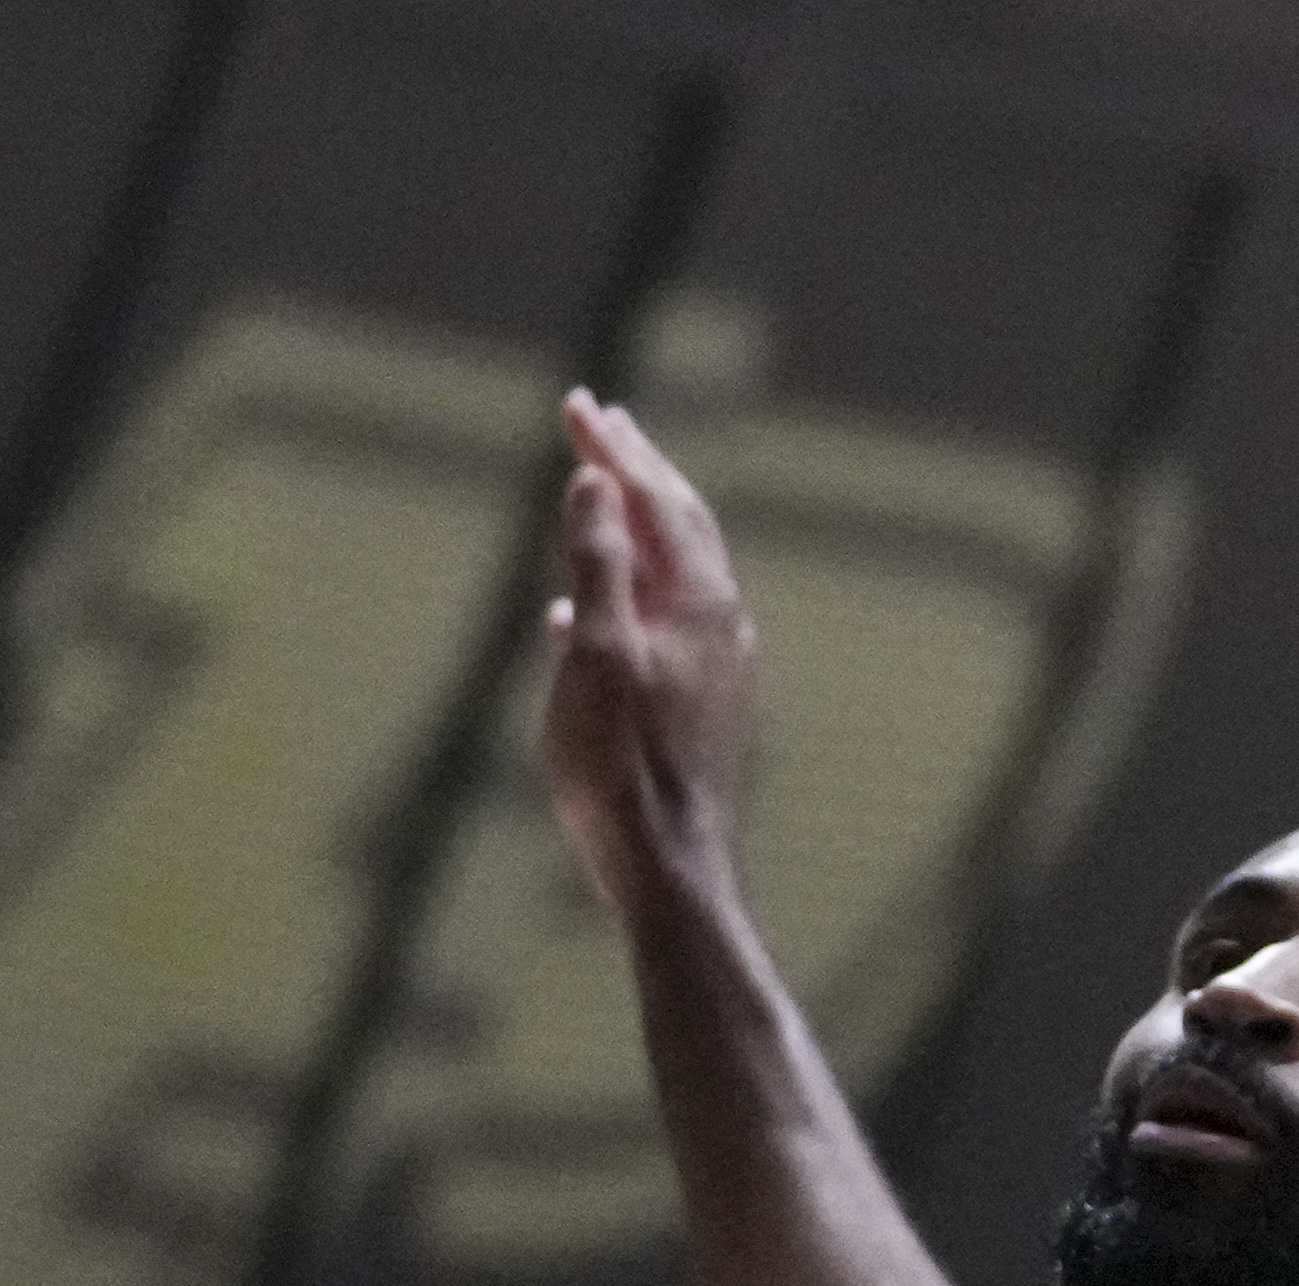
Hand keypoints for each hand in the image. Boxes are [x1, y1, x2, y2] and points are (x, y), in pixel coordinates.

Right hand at [537, 388, 757, 927]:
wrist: (672, 869)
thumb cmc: (624, 769)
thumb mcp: (596, 654)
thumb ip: (598, 564)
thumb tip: (599, 480)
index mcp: (698, 605)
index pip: (656, 499)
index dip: (614, 450)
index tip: (578, 404)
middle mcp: (722, 628)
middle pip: (681, 525)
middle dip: (638, 470)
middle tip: (601, 422)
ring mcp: (717, 669)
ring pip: (678, 575)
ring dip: (635, 528)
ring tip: (599, 496)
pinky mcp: (701, 709)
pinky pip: (664, 629)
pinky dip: (626, 598)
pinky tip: (577, 616)